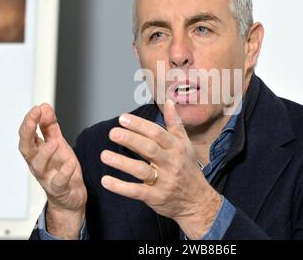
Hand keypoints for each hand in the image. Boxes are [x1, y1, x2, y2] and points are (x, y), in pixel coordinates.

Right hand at [18, 103, 86, 238]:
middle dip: (27, 131)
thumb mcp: (57, 144)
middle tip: (34, 116)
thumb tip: (44, 107)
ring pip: (38, 166)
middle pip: (25, 148)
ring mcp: (46, 177)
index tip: (37, 108)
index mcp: (36, 152)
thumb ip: (50, 127)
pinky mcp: (59, 189)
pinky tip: (70, 162)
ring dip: (44, 152)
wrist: (71, 196)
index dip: (29, 121)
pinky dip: (64, 172)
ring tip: (53, 141)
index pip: (27, 135)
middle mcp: (37, 164)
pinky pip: (58, 181)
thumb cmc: (61, 168)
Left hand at [100, 100, 221, 238]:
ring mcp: (164, 181)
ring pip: (142, 170)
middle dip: (131, 140)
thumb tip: (170, 102)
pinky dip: (121, 187)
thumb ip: (175, 123)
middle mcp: (171, 163)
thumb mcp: (185, 144)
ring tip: (104, 155)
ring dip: (122, 163)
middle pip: (149, 149)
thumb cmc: (188, 169)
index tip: (123, 118)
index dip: (139, 125)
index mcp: (176, 148)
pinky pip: (137, 192)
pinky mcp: (156, 197)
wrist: (197, 200)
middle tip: (113, 132)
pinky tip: (106, 181)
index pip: (157, 133)